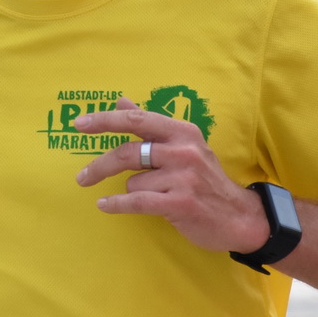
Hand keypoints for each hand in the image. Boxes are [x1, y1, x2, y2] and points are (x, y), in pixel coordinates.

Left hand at [73, 98, 265, 254]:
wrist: (239, 216)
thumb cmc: (205, 179)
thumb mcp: (183, 145)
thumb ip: (150, 124)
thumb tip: (121, 100)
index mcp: (182, 132)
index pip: (137, 120)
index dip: (105, 120)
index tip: (79, 124)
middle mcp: (183, 150)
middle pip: (128, 152)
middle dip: (100, 165)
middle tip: (81, 177)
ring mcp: (183, 177)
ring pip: (133, 181)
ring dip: (134, 191)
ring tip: (154, 196)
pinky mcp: (181, 203)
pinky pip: (136, 201)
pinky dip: (117, 204)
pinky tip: (105, 205)